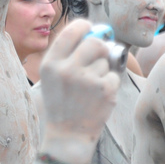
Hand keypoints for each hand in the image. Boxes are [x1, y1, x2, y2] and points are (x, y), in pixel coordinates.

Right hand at [38, 19, 120, 163]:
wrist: (68, 136)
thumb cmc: (62, 103)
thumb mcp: (54, 77)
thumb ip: (69, 54)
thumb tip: (96, 31)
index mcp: (51, 64)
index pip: (72, 31)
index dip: (85, 27)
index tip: (91, 29)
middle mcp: (67, 69)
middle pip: (95, 42)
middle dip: (101, 48)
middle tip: (99, 57)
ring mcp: (87, 79)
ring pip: (106, 61)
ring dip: (103, 70)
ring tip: (91, 88)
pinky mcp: (105, 90)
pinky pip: (113, 76)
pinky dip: (109, 84)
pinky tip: (98, 97)